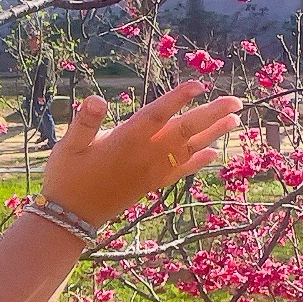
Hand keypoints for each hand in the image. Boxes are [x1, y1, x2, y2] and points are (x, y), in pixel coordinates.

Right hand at [40, 79, 241, 228]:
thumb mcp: (69, 146)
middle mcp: (145, 155)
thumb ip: (84, 122)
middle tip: (235, 101)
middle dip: (211, 114)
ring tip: (235, 120)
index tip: (199, 84)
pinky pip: (182, 171)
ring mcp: (152, 171)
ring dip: (213, 134)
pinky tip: (214, 153)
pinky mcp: (153, 184)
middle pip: (184, 130)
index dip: (178, 98)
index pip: (157, 114)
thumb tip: (96, 99)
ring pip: (189, 148)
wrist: (71, 216)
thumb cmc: (66, 175)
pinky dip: (199, 161)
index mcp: (125, 140)